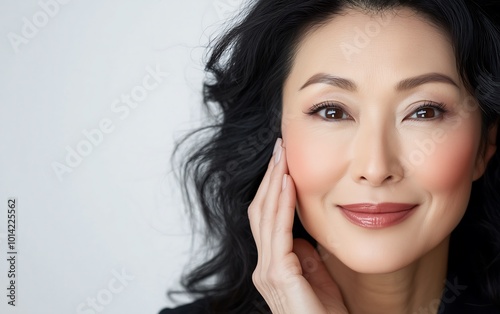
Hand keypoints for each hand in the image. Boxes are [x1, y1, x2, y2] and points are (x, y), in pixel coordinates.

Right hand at [248, 138, 347, 313]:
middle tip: (279, 148)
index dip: (272, 188)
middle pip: (260, 211)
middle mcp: (263, 266)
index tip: (282, 162)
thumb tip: (302, 236)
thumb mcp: (317, 277)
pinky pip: (278, 232)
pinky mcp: (278, 275)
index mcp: (272, 264)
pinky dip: (282, 205)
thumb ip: (306, 256)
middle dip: (269, 177)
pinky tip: (287, 184)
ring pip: (264, 216)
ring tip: (282, 157)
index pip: (266, 217)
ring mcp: (268, 271)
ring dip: (273, 183)